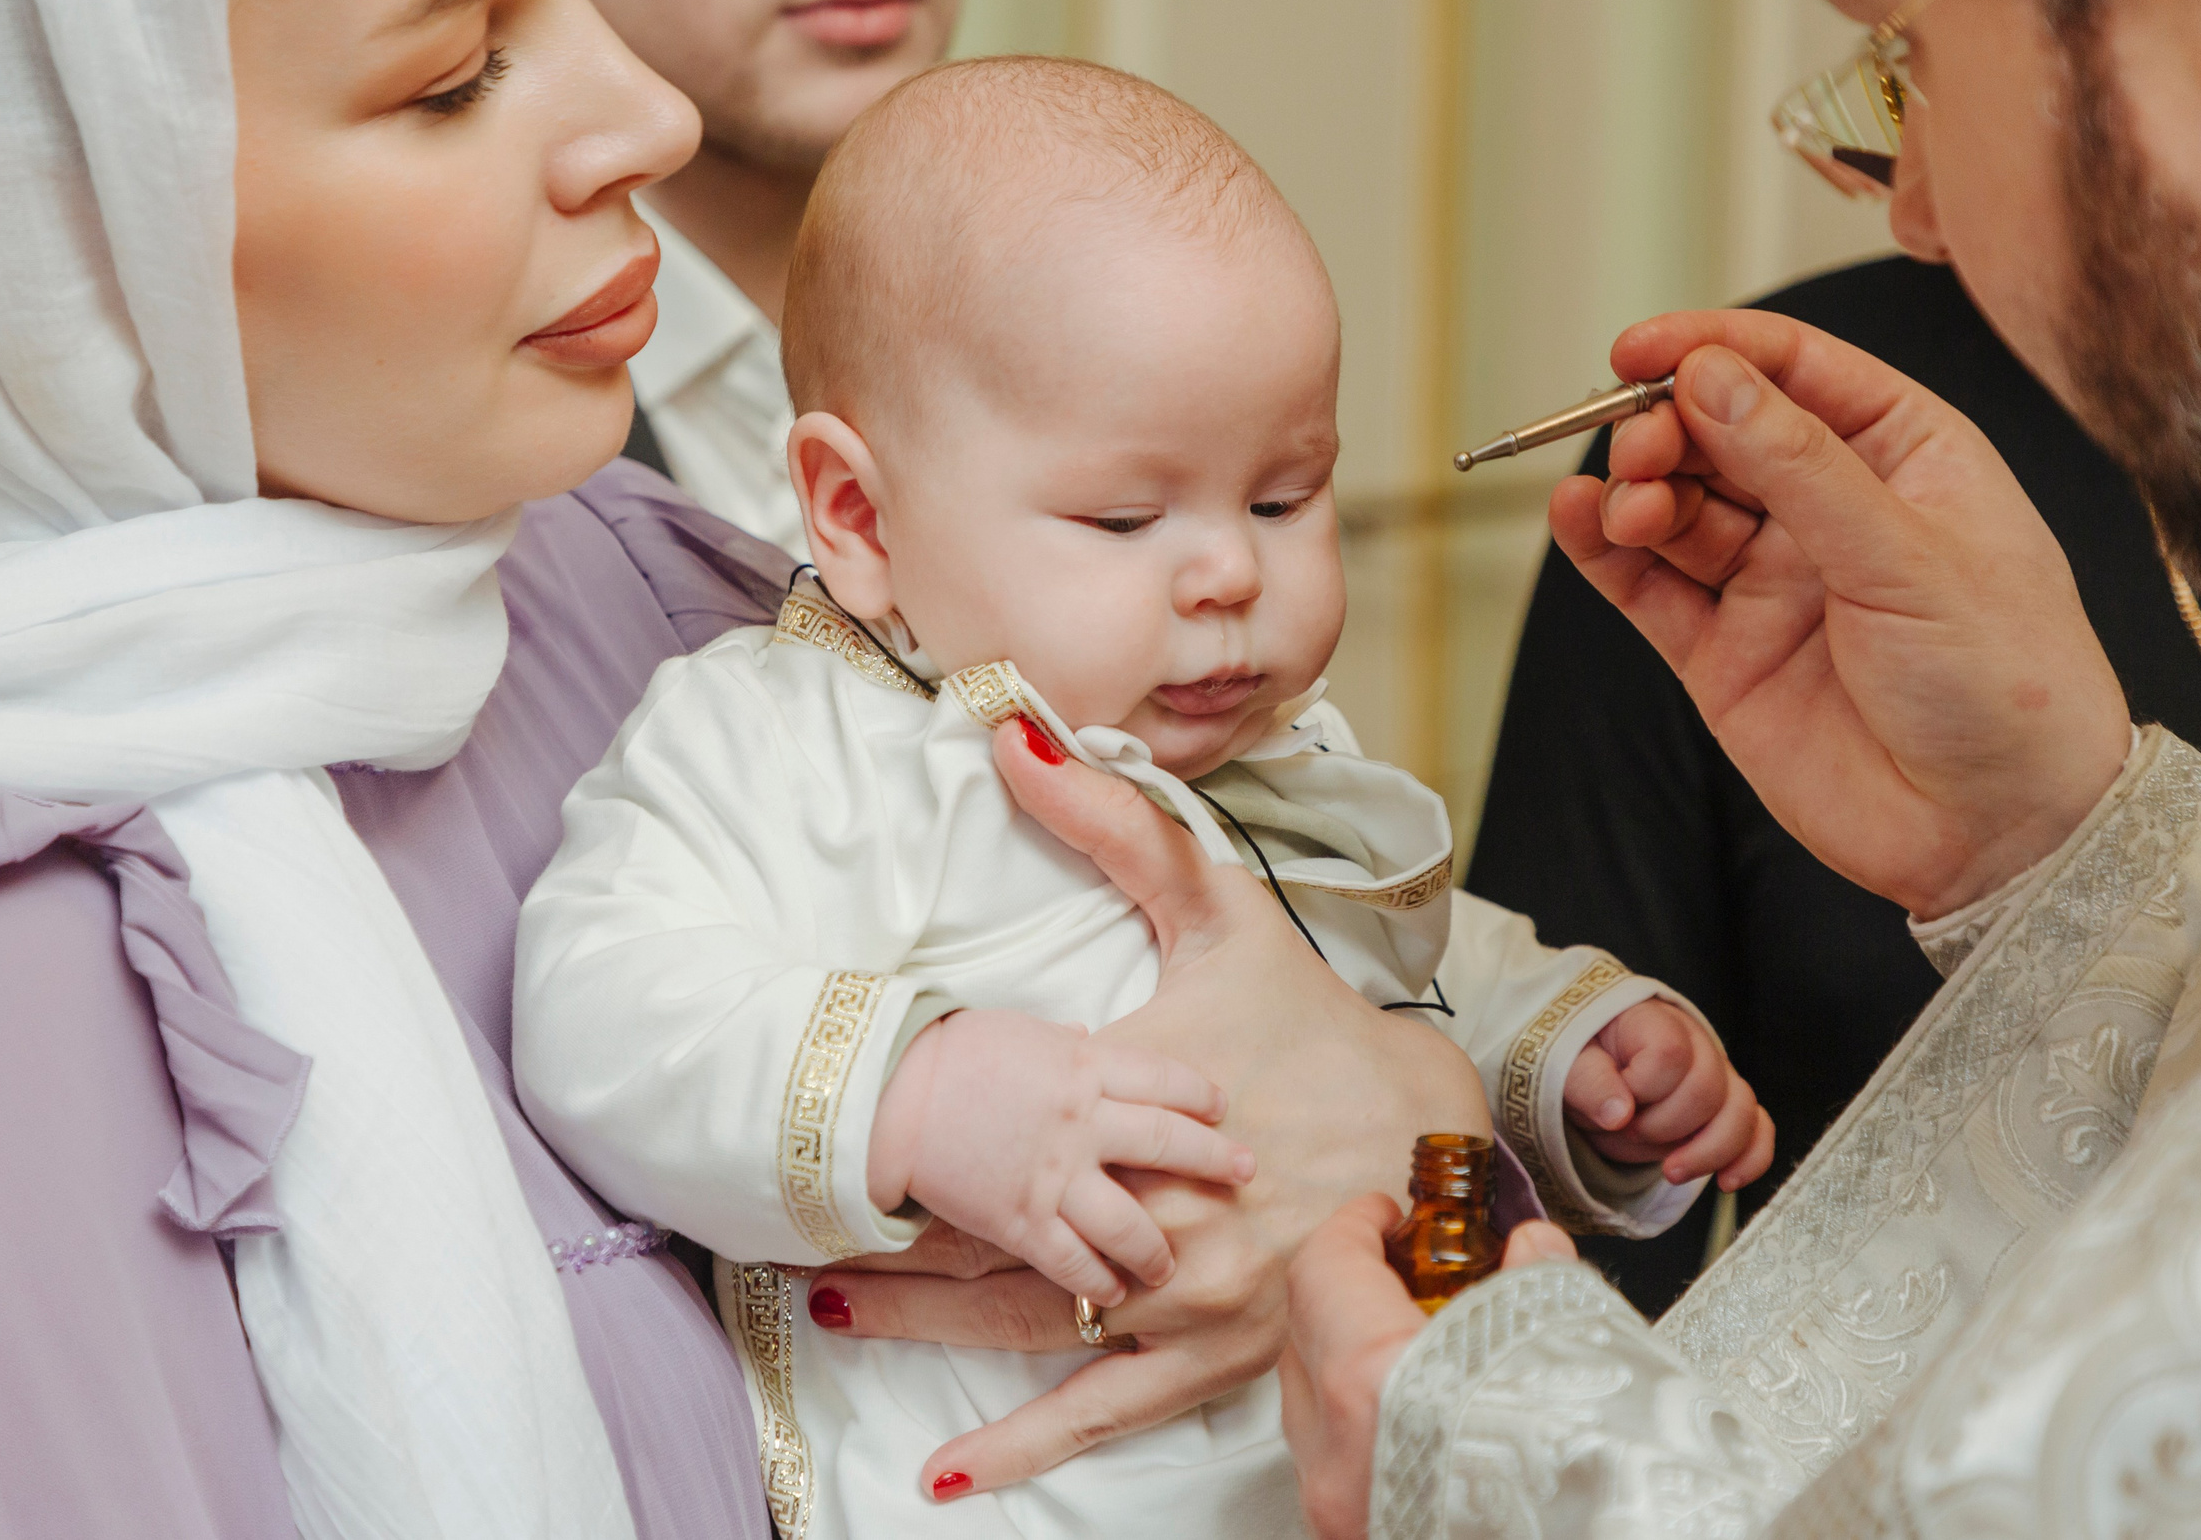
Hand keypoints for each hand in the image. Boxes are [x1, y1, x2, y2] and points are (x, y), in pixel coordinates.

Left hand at [809, 718, 1492, 1504]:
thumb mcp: (1221, 905)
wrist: (1427, 1125)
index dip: (889, 1139)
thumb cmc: (1312, 1018)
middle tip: (774, 1237)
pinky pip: (1101, 1411)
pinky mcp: (1215, 1355)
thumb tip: (1008, 734)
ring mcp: (1179, 1296)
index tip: (803, 1138)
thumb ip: (1114, 820)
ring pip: (1020, 1325)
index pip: (981, 1130)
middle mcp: (1145, 1208)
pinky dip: (1026, 1446)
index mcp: (1127, 1097)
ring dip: (918, 1329)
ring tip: (828, 1311)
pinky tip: (951, 1477)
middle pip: (980, 1236)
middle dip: (877, 1243)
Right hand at [865, 1006, 1254, 1305]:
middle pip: (1168, 1145)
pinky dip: (1099, 1278)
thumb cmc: (949, 1052)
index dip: (1199, 1095)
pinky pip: (1074, 1261)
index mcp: (1086, 1065)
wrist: (886, 1094)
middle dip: (1214, 1161)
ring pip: (1131, 1221)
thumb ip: (1067, 1047)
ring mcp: (1057, 1177)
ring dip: (1157, 1246)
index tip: (1222, 1108)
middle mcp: (1085, 1122)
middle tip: (1247, 1174)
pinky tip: (1114, 1291)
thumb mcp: (1023, 1032)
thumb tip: (1088, 1037)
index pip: (1165, 1079)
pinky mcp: (1022, 1222)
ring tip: (1171, 1263)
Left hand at [1278, 1197, 1578, 1539]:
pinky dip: (1364, 1422)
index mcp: (1375, 1384)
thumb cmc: (1591, 1481)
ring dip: (1351, 1357)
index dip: (1354, 1225)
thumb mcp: (1574, 1350)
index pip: (1323, 1270)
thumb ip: (1536, 1283)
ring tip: (1424, 1339)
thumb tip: (1532, 1248)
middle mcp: (1339, 1455)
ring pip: (1312, 1407)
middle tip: (1408, 1265)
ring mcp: (1341, 1511)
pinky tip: (1428, 1413)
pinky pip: (1336, 1464)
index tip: (1387, 1212)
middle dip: (1349, 1287)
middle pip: (1303, 1335)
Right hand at [1552, 313, 2130, 918]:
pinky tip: (1581, 521)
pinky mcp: (1726, 655)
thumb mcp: (1911, 555)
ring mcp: (1775, 581)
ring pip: (1679, 505)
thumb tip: (1713, 378)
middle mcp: (1833, 510)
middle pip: (1721, 431)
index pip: (1796, 370)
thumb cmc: (2010, 685)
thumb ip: (1800, 466)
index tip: (1645, 347)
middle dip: (1665, 423)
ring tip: (1627, 500)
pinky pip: (1651, 587)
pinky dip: (1607, 552)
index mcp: (1904, 455)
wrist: (2006, 835)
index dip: (1716, 348)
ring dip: (1638, 488)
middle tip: (1636, 440)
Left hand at [1563, 998, 1773, 1187]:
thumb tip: (1618, 1114)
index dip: (1642, 1089)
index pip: (1670, 1054)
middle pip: (1709, 1089)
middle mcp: (1697, 1042)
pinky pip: (1758, 1129)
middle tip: (1629, 1132)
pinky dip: (1750, 1158)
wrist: (1590, 1067)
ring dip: (1708, 1151)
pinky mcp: (1728, 1106)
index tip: (1612, 1103)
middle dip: (1666, 1127)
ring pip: (1742, 1112)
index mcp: (1653, 1021)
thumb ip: (1588, 1082)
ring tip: (1671, 1171)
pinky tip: (1726, 1181)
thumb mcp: (1563, 1064)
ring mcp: (1718, 1075)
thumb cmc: (1579, 1060)